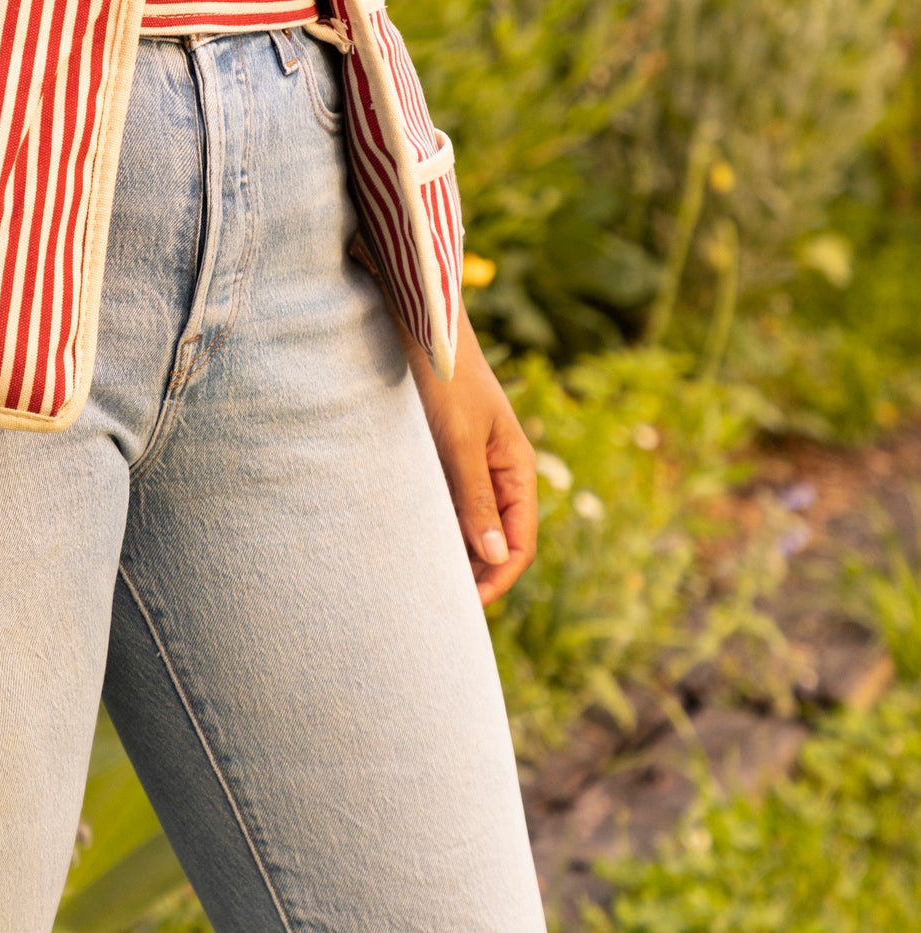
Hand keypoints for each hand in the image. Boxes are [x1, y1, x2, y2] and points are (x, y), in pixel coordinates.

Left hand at [405, 311, 537, 605]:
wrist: (421, 327)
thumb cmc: (445, 379)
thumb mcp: (459, 441)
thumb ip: (474, 497)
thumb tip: (493, 555)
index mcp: (517, 471)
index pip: (519, 543)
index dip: (497, 578)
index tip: (466, 605)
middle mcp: (501, 473)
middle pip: (497, 540)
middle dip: (476, 574)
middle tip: (439, 605)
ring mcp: (474, 466)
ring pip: (471, 525)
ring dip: (455, 553)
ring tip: (423, 581)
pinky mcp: (447, 457)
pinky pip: (449, 504)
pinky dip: (438, 527)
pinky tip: (413, 542)